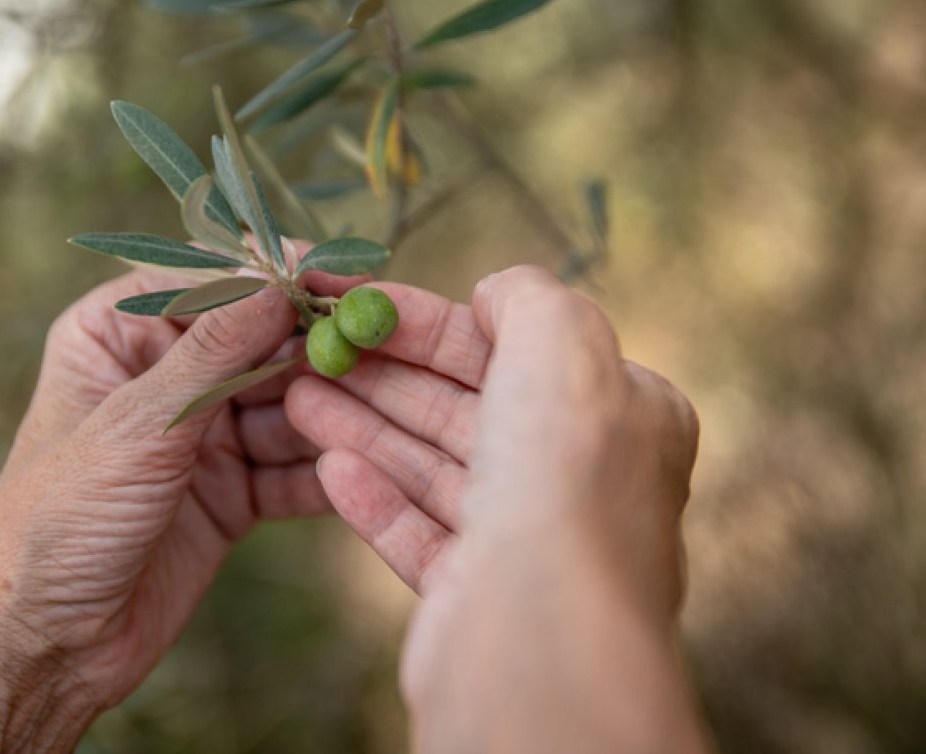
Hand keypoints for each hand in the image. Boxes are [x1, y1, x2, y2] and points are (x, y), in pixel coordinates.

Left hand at [0, 265, 329, 751]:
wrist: (40, 646)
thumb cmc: (58, 518)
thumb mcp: (138, 423)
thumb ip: (215, 353)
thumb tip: (280, 284)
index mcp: (118, 334)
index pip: (211, 284)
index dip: (276, 277)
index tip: (339, 273)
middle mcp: (165, 377)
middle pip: (261, 342)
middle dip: (314, 346)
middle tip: (377, 345)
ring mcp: (202, 438)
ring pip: (286, 405)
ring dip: (329, 408)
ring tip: (382, 405)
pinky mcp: (231, 495)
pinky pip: (291, 468)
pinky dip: (324, 466)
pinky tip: (365, 463)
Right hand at [285, 265, 706, 752]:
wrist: (543, 631)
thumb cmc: (564, 473)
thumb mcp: (563, 343)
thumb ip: (529, 298)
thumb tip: (495, 293)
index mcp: (626, 414)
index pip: (517, 350)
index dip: (432, 323)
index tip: (361, 305)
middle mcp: (584, 478)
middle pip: (468, 409)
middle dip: (387, 378)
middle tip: (314, 353)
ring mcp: (531, 541)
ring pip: (438, 470)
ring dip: (368, 430)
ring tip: (299, 401)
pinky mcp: (480, 595)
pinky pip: (421, 533)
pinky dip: (376, 498)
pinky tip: (331, 468)